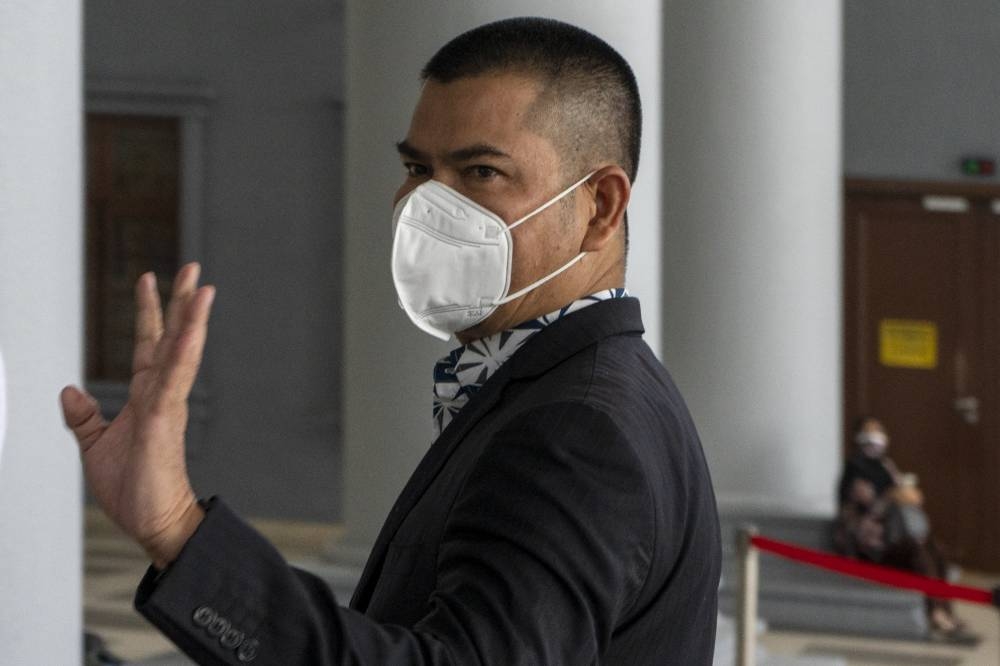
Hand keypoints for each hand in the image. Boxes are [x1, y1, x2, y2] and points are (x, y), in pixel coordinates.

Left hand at [60, 263, 214, 567]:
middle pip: (174, 339)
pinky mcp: (166, 419)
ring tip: (203, 289)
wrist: (152, 521)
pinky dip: (184, 352)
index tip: (149, 281)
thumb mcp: (95, 446)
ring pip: (182, 352)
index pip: (150, 345)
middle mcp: (161, 394)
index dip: (149, 313)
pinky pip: (175, 378)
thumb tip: (70, 393)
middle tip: (193, 270)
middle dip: (182, 303)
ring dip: (192, 319)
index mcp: (146, 397)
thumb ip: (85, 418)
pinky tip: (192, 330)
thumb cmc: (133, 488)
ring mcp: (167, 404)